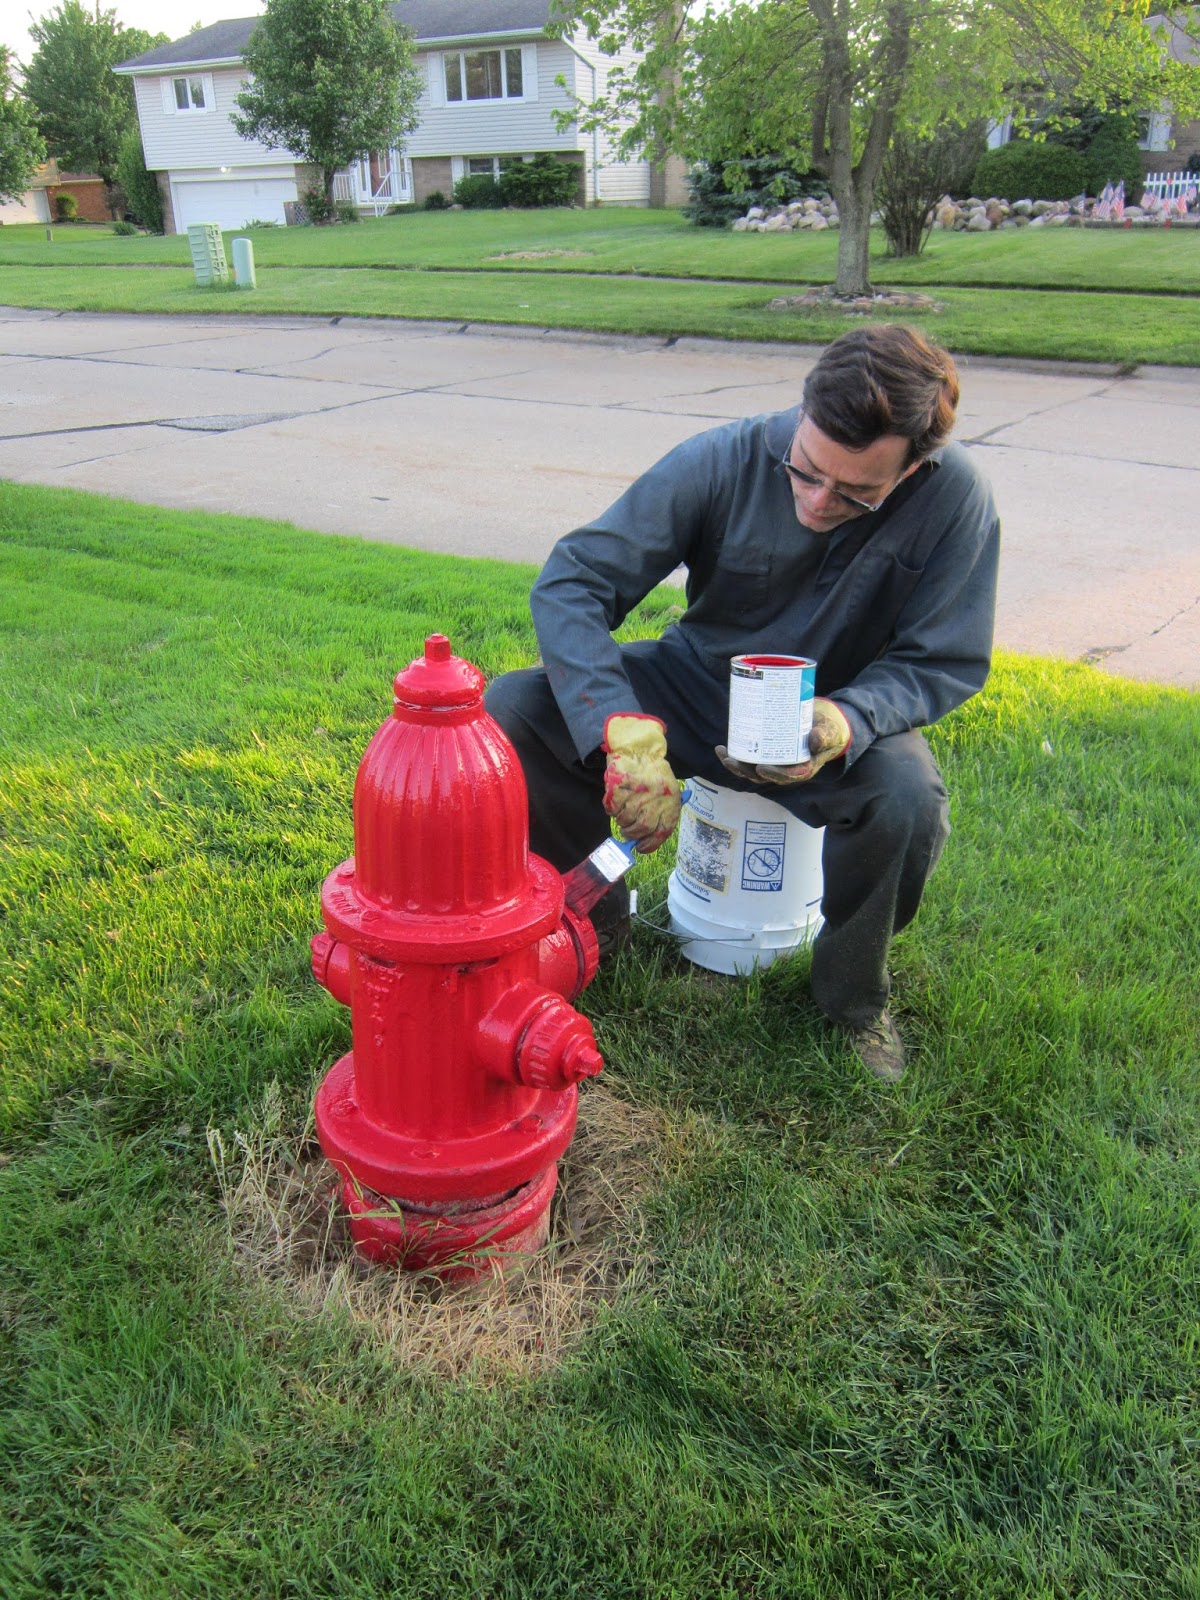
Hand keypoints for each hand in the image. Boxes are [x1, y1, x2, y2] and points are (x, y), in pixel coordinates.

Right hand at [602, 713, 681, 851]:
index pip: (662, 832)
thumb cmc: (653, 774)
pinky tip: (616, 801)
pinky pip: (612, 809)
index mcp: (670, 801)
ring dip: (621, 820)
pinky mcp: (620, 788)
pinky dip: (612, 809)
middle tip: (627, 831)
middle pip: (642, 828)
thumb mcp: (667, 792)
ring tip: (622, 813)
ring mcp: (637, 793)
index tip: (640, 847)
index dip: (650, 844)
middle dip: (632, 833)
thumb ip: (661, 814)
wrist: (639, 749)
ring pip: (625, 819)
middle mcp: (656, 798)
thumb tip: (645, 840)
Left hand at [715, 698, 851, 784]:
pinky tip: (723, 749)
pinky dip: (735, 757)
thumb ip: (825, 735)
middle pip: (764, 776)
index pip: (788, 776)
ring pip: (752, 771)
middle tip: (732, 761)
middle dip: (746, 771)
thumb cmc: (827, 729)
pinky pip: (749, 760)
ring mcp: (775, 764)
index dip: (774, 774)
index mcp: (804, 768)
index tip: (762, 768)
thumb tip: (815, 740)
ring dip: (735, 765)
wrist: (822, 724)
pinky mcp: (766, 756)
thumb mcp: (830, 732)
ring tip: (722, 754)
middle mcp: (786, 770)